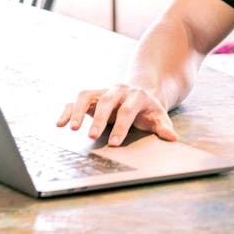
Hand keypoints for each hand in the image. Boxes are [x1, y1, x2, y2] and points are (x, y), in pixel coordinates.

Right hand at [56, 84, 177, 146]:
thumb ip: (164, 128)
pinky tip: (60, 123)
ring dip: (79, 111)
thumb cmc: (149, 109)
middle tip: (92, 136)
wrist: (142, 92)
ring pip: (88, 96)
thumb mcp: (159, 117)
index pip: (128, 110)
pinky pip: (76, 100)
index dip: (121, 126)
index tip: (114, 143)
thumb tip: (172, 138)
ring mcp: (104, 91)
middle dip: (99, 119)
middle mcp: (118, 90)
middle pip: (107, 101)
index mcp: (137, 95)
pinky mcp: (92, 96)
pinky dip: (68, 111)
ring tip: (72, 129)